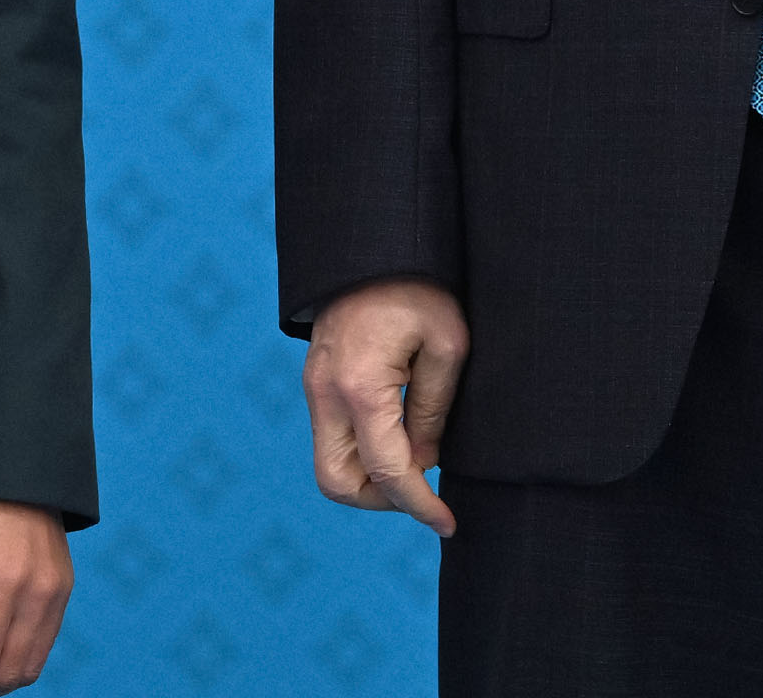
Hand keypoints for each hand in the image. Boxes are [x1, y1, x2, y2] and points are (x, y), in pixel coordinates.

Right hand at [303, 276, 468, 535]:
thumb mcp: (447, 345)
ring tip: (416, 455)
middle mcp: (325, 392)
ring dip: (370, 475)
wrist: (374, 240)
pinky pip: (333, 434)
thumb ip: (433, 411)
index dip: (421, 506)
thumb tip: (424, 462)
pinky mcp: (316, 379)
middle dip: (381, 498)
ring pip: (330, 462)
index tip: (448, 522)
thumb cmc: (419, 286)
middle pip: (337, 483)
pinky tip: (400, 430)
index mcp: (360, 387)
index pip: (388, 473)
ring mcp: (314, 386)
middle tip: (423, 486)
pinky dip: (363, 448)